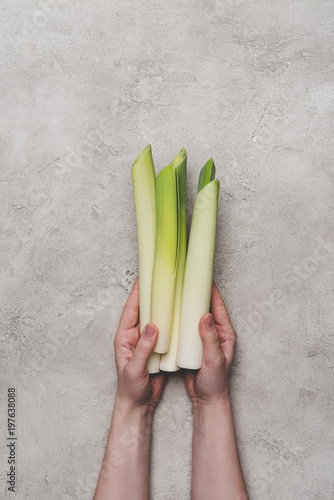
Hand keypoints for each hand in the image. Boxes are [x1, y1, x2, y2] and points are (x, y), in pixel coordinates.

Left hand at [114, 277, 164, 408]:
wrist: (138, 404)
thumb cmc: (131, 389)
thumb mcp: (134, 370)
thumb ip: (142, 349)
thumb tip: (152, 326)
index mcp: (124, 336)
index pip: (131, 309)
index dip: (137, 292)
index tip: (145, 276)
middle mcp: (135, 334)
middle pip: (144, 308)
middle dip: (152, 293)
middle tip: (163, 278)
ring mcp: (147, 340)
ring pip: (156, 317)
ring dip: (164, 305)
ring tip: (175, 291)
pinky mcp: (158, 347)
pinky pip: (166, 329)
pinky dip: (172, 320)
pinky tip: (182, 314)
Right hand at [184, 280, 236, 404]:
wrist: (207, 400)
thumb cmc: (215, 382)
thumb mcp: (214, 360)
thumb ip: (210, 339)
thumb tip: (204, 315)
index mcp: (225, 332)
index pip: (216, 305)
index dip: (209, 289)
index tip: (199, 275)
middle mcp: (214, 331)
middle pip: (204, 306)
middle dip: (195, 292)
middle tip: (183, 279)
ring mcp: (203, 337)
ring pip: (193, 315)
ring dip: (185, 304)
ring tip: (174, 291)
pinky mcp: (192, 344)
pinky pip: (185, 326)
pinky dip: (178, 318)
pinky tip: (168, 313)